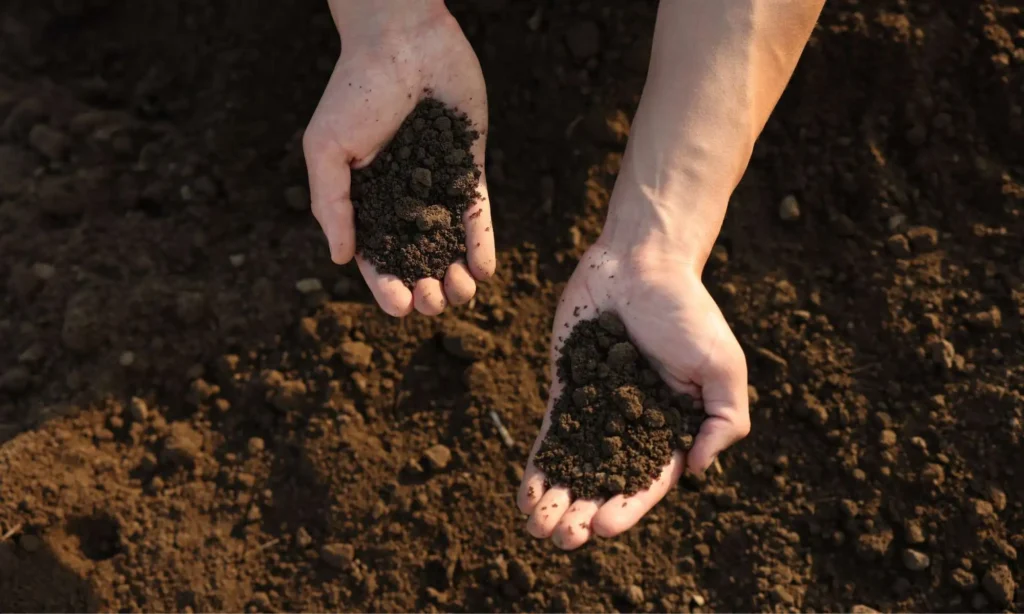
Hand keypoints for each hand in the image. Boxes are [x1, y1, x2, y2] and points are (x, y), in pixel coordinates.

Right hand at [303, 1, 493, 316]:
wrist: (402, 40)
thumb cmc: (355, 89)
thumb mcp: (326, 148)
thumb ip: (332, 204)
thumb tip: (340, 259)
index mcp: (363, 198)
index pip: (375, 254)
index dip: (385, 285)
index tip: (399, 307)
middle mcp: (401, 197)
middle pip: (415, 257)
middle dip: (424, 288)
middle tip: (433, 302)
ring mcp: (436, 184)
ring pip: (447, 243)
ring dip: (456, 275)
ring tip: (461, 292)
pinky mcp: (468, 168)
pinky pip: (476, 213)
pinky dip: (481, 242)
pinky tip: (485, 270)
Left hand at [516, 239, 749, 549]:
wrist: (641, 261)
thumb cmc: (688, 311)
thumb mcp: (723, 366)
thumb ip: (723, 421)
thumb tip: (697, 470)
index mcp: (673, 427)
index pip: (648, 481)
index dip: (625, 508)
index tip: (600, 525)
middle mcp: (634, 426)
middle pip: (605, 483)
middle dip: (582, 514)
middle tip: (561, 538)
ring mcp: (598, 409)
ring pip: (575, 466)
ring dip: (556, 500)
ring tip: (536, 527)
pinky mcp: (568, 389)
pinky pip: (551, 434)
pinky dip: (540, 465)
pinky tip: (525, 494)